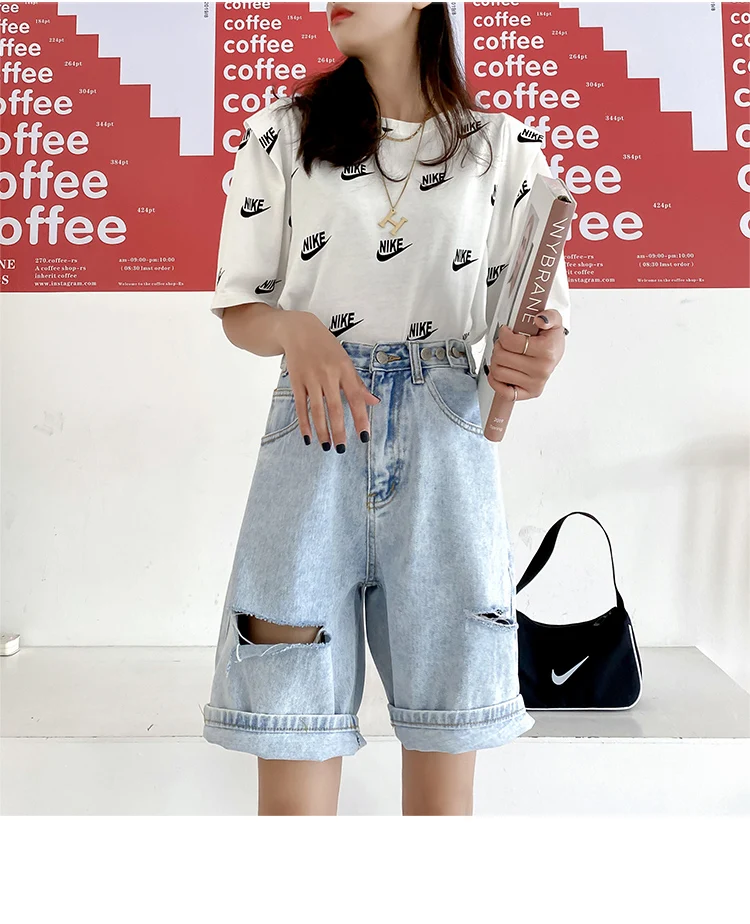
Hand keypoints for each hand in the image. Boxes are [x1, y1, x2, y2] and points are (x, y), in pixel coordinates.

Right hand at [276, 311, 380, 450]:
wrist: (299, 330)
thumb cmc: (327, 348)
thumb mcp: (345, 361)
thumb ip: (358, 384)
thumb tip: (374, 402)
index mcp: (344, 369)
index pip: (355, 398)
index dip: (360, 418)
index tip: (364, 437)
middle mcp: (328, 374)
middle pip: (335, 408)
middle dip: (339, 430)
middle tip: (342, 449)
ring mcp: (311, 378)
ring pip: (317, 410)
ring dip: (322, 431)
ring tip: (327, 447)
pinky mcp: (296, 381)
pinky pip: (301, 406)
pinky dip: (304, 423)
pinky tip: (308, 437)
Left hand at [486, 309, 565, 400]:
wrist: (555, 353)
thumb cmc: (551, 340)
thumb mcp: (554, 320)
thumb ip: (549, 315)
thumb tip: (540, 320)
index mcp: (546, 351)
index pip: (511, 342)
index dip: (503, 334)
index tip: (506, 331)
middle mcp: (541, 370)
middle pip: (501, 357)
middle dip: (498, 347)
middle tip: (504, 344)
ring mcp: (534, 383)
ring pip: (498, 372)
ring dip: (496, 361)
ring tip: (503, 355)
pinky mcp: (528, 393)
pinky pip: (503, 392)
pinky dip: (496, 381)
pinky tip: (501, 370)